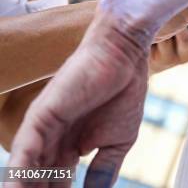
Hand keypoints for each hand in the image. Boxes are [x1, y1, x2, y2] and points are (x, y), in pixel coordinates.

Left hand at [7, 10, 149, 186]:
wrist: (125, 57)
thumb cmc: (124, 90)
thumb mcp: (120, 141)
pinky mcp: (40, 117)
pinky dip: (18, 174)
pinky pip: (23, 152)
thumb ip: (104, 170)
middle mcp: (51, 142)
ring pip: (25, 173)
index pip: (55, 185)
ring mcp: (43, 130)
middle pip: (37, 183)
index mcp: (68, 148)